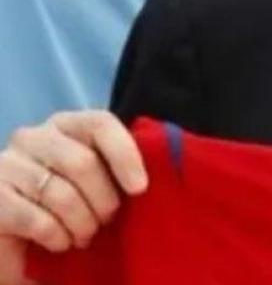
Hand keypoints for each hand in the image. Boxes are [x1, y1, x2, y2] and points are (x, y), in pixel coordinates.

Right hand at [0, 111, 146, 283]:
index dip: (125, 155)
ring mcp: (6, 165)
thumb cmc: (66, 205)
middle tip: (106, 221)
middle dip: (103, 201)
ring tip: (84, 236)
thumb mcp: (96, 180)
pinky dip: (56, 237)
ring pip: (60, 194)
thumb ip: (117, 166)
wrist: (17, 240)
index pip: (100, 124)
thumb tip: (162, 166)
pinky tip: (60, 243)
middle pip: (82, 163)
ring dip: (81, 224)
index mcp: (64, 125)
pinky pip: (36, 220)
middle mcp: (32, 137)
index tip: (140, 188)